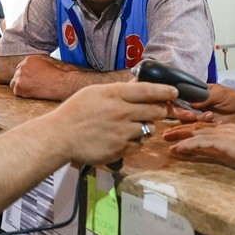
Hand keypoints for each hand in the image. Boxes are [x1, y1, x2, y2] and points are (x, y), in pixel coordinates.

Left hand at [10, 55, 76, 99]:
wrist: (61, 84)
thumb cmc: (59, 74)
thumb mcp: (50, 61)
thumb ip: (39, 61)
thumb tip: (36, 65)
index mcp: (29, 59)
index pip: (21, 67)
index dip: (25, 74)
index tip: (30, 79)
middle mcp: (22, 66)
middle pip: (17, 75)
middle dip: (23, 80)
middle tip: (31, 86)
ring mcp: (20, 77)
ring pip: (14, 83)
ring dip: (21, 86)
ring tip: (31, 90)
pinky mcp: (20, 87)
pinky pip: (16, 91)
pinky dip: (22, 94)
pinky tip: (32, 93)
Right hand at [53, 82, 176, 166]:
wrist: (60, 137)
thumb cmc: (74, 113)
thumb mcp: (94, 93)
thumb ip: (118, 90)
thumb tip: (137, 85)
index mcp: (115, 94)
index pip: (149, 90)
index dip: (165, 90)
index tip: (174, 92)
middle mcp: (122, 112)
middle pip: (156, 110)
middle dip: (161, 110)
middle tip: (158, 110)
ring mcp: (123, 132)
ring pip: (149, 129)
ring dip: (146, 127)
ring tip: (131, 126)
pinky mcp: (121, 149)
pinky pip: (139, 145)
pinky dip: (135, 142)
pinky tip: (121, 138)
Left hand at [163, 122, 234, 175]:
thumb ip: (232, 148)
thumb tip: (224, 153)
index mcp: (229, 128)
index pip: (206, 127)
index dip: (191, 129)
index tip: (179, 132)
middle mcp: (224, 127)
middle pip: (197, 126)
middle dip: (180, 129)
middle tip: (166, 133)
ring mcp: (223, 133)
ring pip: (195, 132)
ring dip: (179, 135)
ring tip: (166, 140)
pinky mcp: (223, 141)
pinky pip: (200, 142)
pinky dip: (186, 145)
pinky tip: (177, 148)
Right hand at [172, 82, 234, 125]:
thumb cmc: (234, 99)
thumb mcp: (220, 92)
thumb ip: (206, 96)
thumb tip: (192, 102)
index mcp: (197, 94)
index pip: (181, 97)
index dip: (178, 101)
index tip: (185, 105)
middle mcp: (195, 106)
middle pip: (180, 111)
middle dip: (185, 113)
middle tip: (193, 114)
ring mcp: (199, 117)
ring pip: (187, 121)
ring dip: (196, 119)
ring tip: (210, 115)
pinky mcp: (204, 128)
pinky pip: (196, 130)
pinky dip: (202, 127)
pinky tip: (212, 121)